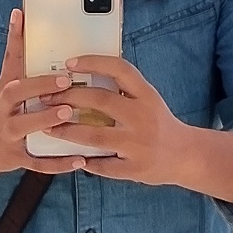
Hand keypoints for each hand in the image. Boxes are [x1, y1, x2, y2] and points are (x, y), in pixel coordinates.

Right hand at [0, 9, 88, 175]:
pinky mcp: (17, 158)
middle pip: (17, 95)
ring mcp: (9, 135)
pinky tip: (79, 161)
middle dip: (40, 87)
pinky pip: (38, 162)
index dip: (20, 42)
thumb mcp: (5, 81)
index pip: (13, 65)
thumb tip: (20, 14)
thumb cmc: (1, 108)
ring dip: (47, 121)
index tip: (30, 27)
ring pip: (26, 128)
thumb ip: (16, 52)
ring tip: (69, 115)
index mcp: (5, 90)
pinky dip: (58, 164)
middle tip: (66, 83)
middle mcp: (4, 110)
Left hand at [42, 52, 187, 183]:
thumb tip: (82, 72)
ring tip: (47, 128)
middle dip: (68, 98)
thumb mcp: (147, 98)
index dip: (93, 63)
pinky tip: (71, 157)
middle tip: (46, 98)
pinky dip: (85, 161)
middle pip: (100, 101)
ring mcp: (138, 144)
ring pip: (94, 137)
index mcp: (147, 95)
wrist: (185, 155)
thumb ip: (122, 88)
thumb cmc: (158, 122)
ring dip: (67, 132)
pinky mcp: (134, 169)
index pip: (119, 69)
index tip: (69, 63)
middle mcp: (143, 117)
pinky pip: (102, 165)